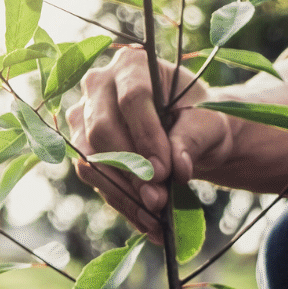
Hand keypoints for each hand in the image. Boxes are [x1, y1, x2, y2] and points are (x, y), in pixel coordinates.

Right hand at [66, 47, 231, 233]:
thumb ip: (192, 139)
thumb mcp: (207, 123)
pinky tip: (146, 223)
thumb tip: (177, 168)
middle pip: (102, 129)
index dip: (146, 136)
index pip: (133, 98)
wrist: (186, 134)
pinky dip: (121, 203)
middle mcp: (98, 85)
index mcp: (133, 64)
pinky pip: (93, 177)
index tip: (165, 171)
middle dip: (131, 170)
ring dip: (123, 192)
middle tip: (159, 200)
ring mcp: (82, 117)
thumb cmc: (198, 119)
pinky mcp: (80, 147)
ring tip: (154, 217)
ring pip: (90, 157)